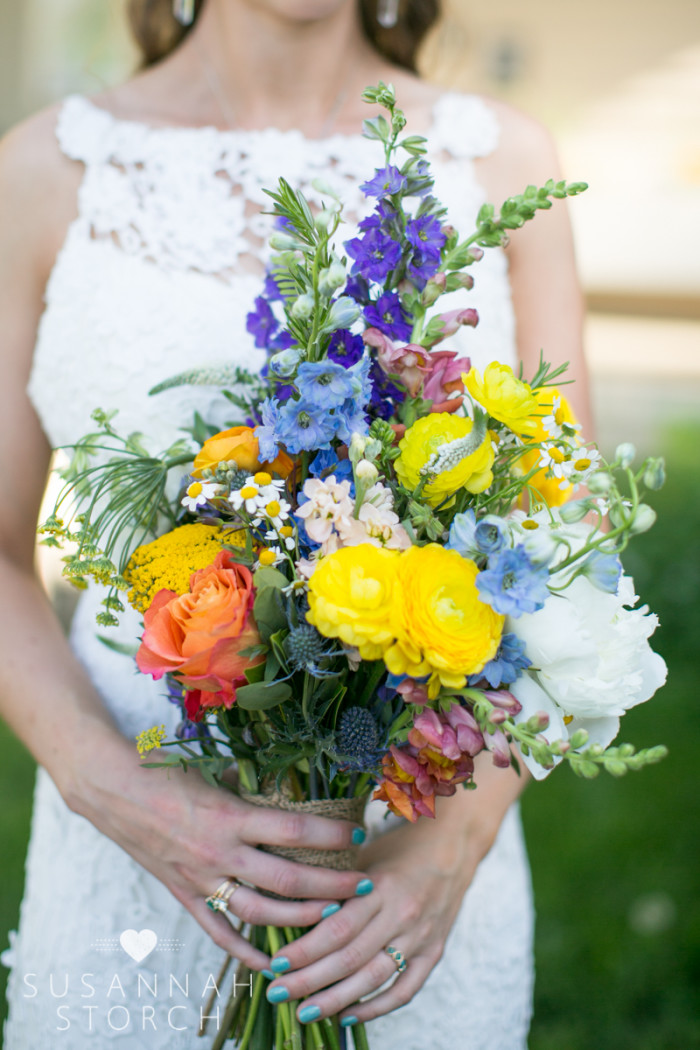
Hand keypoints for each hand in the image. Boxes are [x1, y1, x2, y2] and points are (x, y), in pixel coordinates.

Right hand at [65, 725, 372, 970]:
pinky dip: (246, 950)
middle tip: (363, 886)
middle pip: (289, 878)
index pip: (296, 829)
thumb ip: (250, 783)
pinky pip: (219, 931)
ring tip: (333, 917)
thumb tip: (284, 780)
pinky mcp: (184, 894)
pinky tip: (272, 962)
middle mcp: (221, 852)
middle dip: (331, 885)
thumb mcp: (214, 769)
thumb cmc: (166, 770)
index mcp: (232, 816)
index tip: (359, 834)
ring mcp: (202, 878)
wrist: (114, 789)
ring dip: (301, 918)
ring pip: (261, 910)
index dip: (332, 834)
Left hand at [263, 792, 491, 1024]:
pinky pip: (405, 990)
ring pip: (374, 978)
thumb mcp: (366, 854)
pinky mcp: (434, 952)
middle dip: (310, 980)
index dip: (305, 949)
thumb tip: (291, 906)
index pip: (338, 927)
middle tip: (277, 992)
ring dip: (336, 999)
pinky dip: (376, 1008)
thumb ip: (336, 882)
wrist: (454, 844)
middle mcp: (401, 914)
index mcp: (381, 886)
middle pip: (350, 958)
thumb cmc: (400, 847)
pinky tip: (348, 1015)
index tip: (275, 963)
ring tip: (304, 1011)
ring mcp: (420, 936)